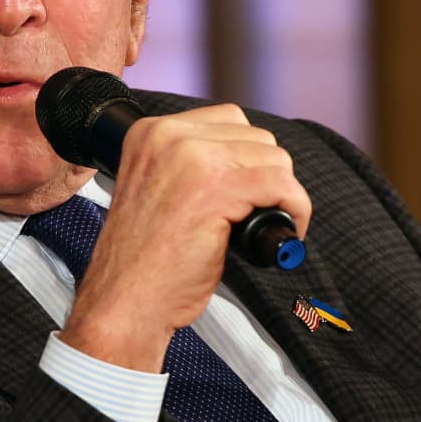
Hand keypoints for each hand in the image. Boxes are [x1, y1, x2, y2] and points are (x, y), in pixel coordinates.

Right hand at [60, 105, 311, 371]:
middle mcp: (169, 137)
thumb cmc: (143, 261)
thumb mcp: (157, 190)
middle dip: (267, 175)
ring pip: (274, 158)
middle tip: (258, 212)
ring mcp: (192, 160)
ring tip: (268, 223)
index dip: (248, 157)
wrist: (124, 302)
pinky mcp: (216, 190)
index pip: (229, 120)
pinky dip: (295, 210)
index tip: (248, 190)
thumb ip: (190, 165)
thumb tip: (250, 161)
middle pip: (256, 137)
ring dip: (282, 193)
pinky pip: (282, 186)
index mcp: (151, 132)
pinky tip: (286, 232)